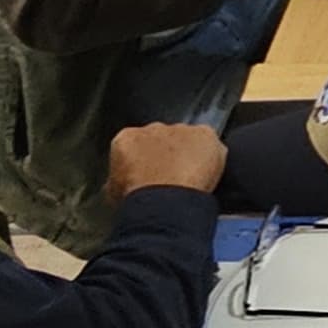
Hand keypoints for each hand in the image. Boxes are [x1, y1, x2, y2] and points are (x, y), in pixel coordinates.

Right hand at [105, 123, 228, 202]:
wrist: (162, 200)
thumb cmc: (136, 199)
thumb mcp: (114, 192)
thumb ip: (118, 179)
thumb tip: (119, 185)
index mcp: (127, 138)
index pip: (137, 146)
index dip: (146, 162)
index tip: (151, 177)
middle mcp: (153, 128)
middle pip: (164, 139)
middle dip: (168, 156)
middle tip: (173, 180)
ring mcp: (181, 129)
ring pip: (188, 140)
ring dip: (190, 155)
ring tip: (192, 181)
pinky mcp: (205, 134)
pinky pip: (211, 144)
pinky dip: (212, 157)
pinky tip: (209, 174)